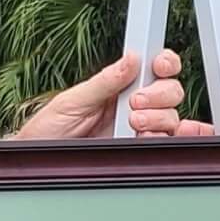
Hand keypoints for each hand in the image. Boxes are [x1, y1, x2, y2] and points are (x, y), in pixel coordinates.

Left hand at [14, 49, 219, 139]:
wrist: (39, 162)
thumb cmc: (48, 131)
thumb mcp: (72, 100)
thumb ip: (104, 81)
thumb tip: (130, 59)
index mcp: (117, 87)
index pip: (153, 69)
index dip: (164, 63)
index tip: (158, 65)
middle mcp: (133, 107)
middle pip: (170, 92)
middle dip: (158, 95)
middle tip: (134, 103)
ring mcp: (138, 130)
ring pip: (171, 118)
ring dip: (158, 119)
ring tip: (132, 124)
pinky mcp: (139, 152)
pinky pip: (170, 144)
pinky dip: (180, 137)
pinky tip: (175, 134)